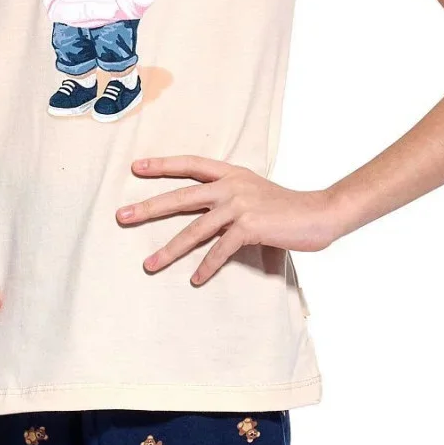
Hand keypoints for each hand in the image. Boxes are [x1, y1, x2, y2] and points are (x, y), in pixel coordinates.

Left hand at [116, 155, 345, 285]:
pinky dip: (206, 267)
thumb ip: (230, 199)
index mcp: (232, 174)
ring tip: (149, 264)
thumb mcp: (255, 193)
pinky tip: (194, 279)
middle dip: (149, 208)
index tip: (136, 168)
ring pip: (195, 229)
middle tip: (121, 217)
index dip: (163, 165)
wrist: (321, 213)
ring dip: (170, 250)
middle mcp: (232, 186)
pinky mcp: (251, 227)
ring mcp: (241, 206)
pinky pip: (220, 250)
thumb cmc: (288, 209)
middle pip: (181, 196)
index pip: (191, 164)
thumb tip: (205, 216)